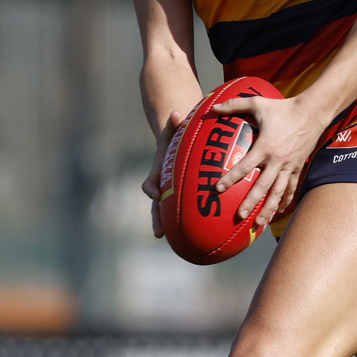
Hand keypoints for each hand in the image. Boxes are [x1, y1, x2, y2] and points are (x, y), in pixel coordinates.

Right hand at [142, 110, 182, 237]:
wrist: (178, 139)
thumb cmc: (178, 133)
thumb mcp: (176, 127)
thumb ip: (175, 123)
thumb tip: (176, 113)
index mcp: (159, 170)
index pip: (151, 182)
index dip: (151, 188)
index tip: (155, 194)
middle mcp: (163, 183)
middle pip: (157, 204)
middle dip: (157, 218)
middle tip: (158, 233)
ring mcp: (171, 190)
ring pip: (170, 211)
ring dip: (171, 226)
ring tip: (179, 243)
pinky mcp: (182, 193)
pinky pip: (186, 207)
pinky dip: (192, 219)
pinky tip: (206, 232)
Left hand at [213, 94, 321, 226]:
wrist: (313, 112)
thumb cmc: (283, 107)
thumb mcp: (258, 102)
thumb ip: (235, 104)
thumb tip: (214, 106)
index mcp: (265, 146)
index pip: (245, 166)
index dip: (230, 178)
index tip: (218, 189)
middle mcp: (278, 160)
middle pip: (262, 186)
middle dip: (250, 202)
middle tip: (239, 215)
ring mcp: (290, 165)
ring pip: (278, 192)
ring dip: (269, 208)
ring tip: (259, 222)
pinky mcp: (299, 167)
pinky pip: (291, 187)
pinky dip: (285, 200)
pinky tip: (278, 211)